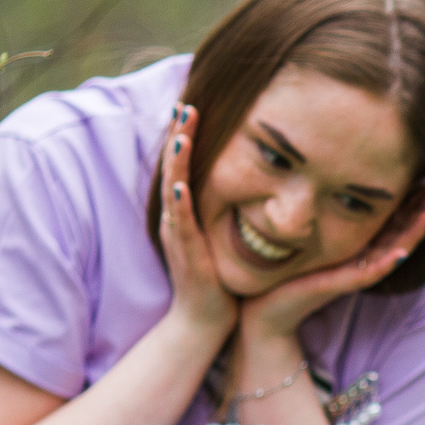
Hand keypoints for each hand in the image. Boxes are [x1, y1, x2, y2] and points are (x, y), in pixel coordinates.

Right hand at [156, 106, 238, 341]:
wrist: (205, 320)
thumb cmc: (217, 278)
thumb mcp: (221, 233)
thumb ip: (229, 208)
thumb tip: (252, 183)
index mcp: (184, 210)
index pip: (183, 165)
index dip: (185, 135)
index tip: (194, 106)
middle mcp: (175, 217)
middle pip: (172, 167)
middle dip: (178, 135)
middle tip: (185, 104)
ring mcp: (177, 233)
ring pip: (173, 189)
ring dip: (176, 160)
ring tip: (182, 131)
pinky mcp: (185, 254)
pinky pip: (180, 224)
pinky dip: (179, 203)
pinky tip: (180, 185)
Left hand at [239, 185, 424, 343]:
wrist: (264, 306)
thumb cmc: (283, 267)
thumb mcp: (308, 232)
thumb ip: (321, 211)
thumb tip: (325, 175)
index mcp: (358, 244)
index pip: (394, 219)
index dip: (413, 201)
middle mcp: (361, 258)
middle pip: (401, 232)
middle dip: (422, 211)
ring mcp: (354, 273)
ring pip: (394, 251)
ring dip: (414, 235)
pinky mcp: (341, 284)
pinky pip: (370, 273)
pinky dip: (386, 263)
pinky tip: (401, 252)